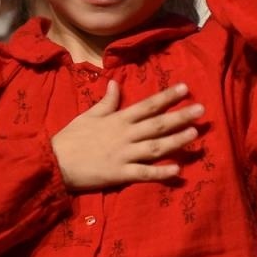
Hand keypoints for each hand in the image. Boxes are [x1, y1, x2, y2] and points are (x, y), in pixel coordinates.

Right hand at [51, 81, 203, 189]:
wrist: (55, 162)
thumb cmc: (71, 138)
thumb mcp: (88, 115)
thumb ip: (106, 102)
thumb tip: (114, 83)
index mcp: (117, 119)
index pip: (147, 105)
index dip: (167, 97)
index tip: (185, 89)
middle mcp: (125, 135)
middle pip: (157, 124)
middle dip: (180, 116)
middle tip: (202, 110)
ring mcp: (124, 155)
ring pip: (155, 147)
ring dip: (176, 140)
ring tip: (195, 134)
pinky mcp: (120, 174)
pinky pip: (144, 173)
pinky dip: (161, 173)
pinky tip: (178, 170)